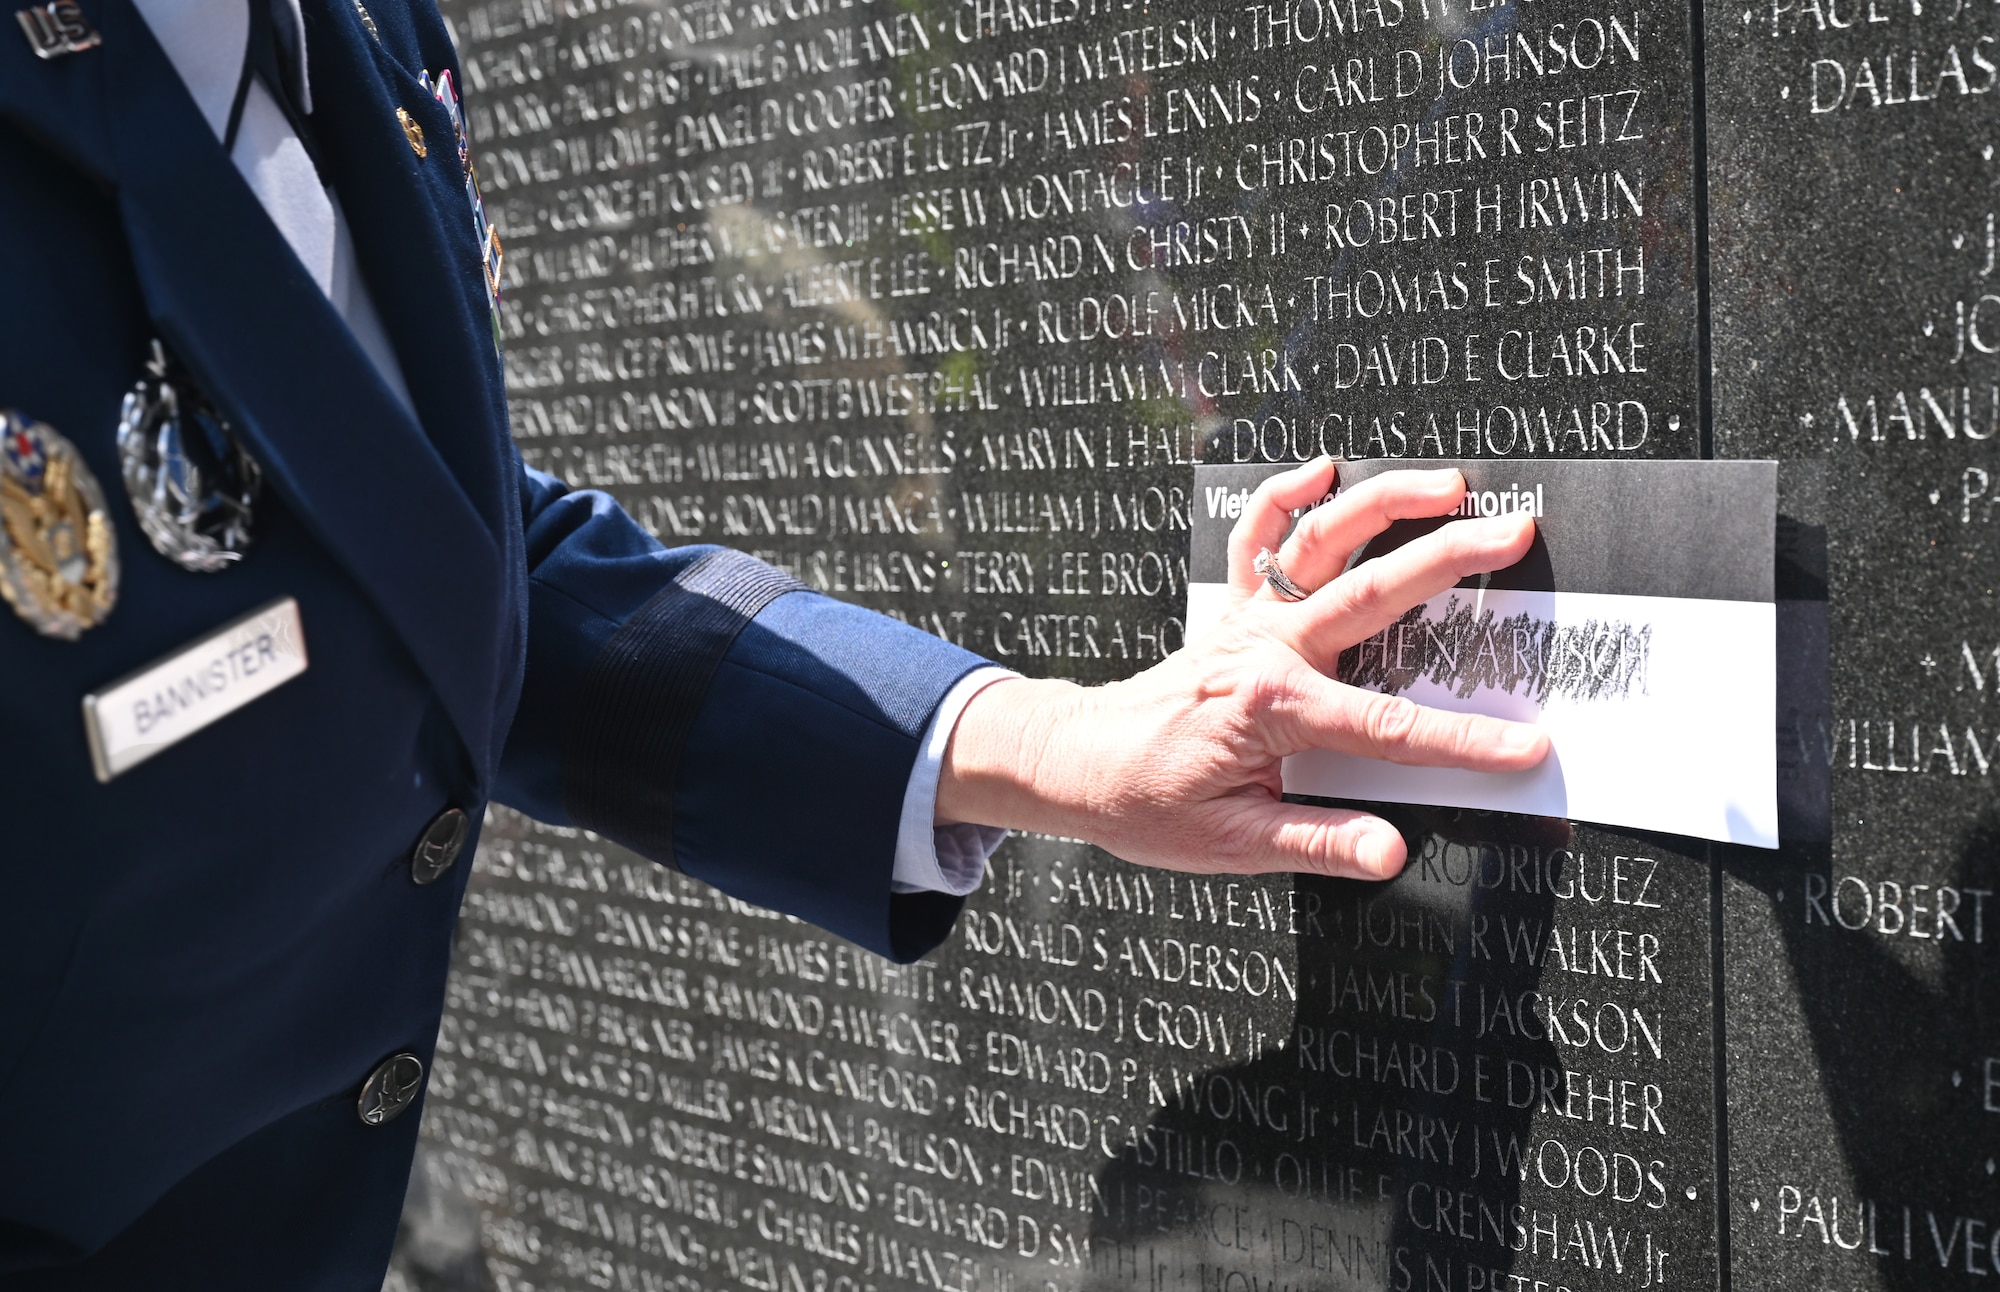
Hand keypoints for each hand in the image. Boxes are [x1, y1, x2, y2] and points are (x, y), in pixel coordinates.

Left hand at [936, 459, 1550, 878]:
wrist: (1076, 765)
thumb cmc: (1144, 802)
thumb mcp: (1232, 844)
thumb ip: (1319, 843)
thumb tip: (1389, 850)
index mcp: (1271, 710)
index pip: (1389, 730)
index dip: (1466, 743)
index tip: (1526, 749)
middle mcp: (1262, 649)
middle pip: (1372, 593)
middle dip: (1449, 560)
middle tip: (1512, 535)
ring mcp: (1248, 621)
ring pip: (1321, 542)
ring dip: (1383, 503)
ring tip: (1448, 483)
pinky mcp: (1234, 611)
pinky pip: (1258, 538)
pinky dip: (1285, 496)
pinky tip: (1321, 467)